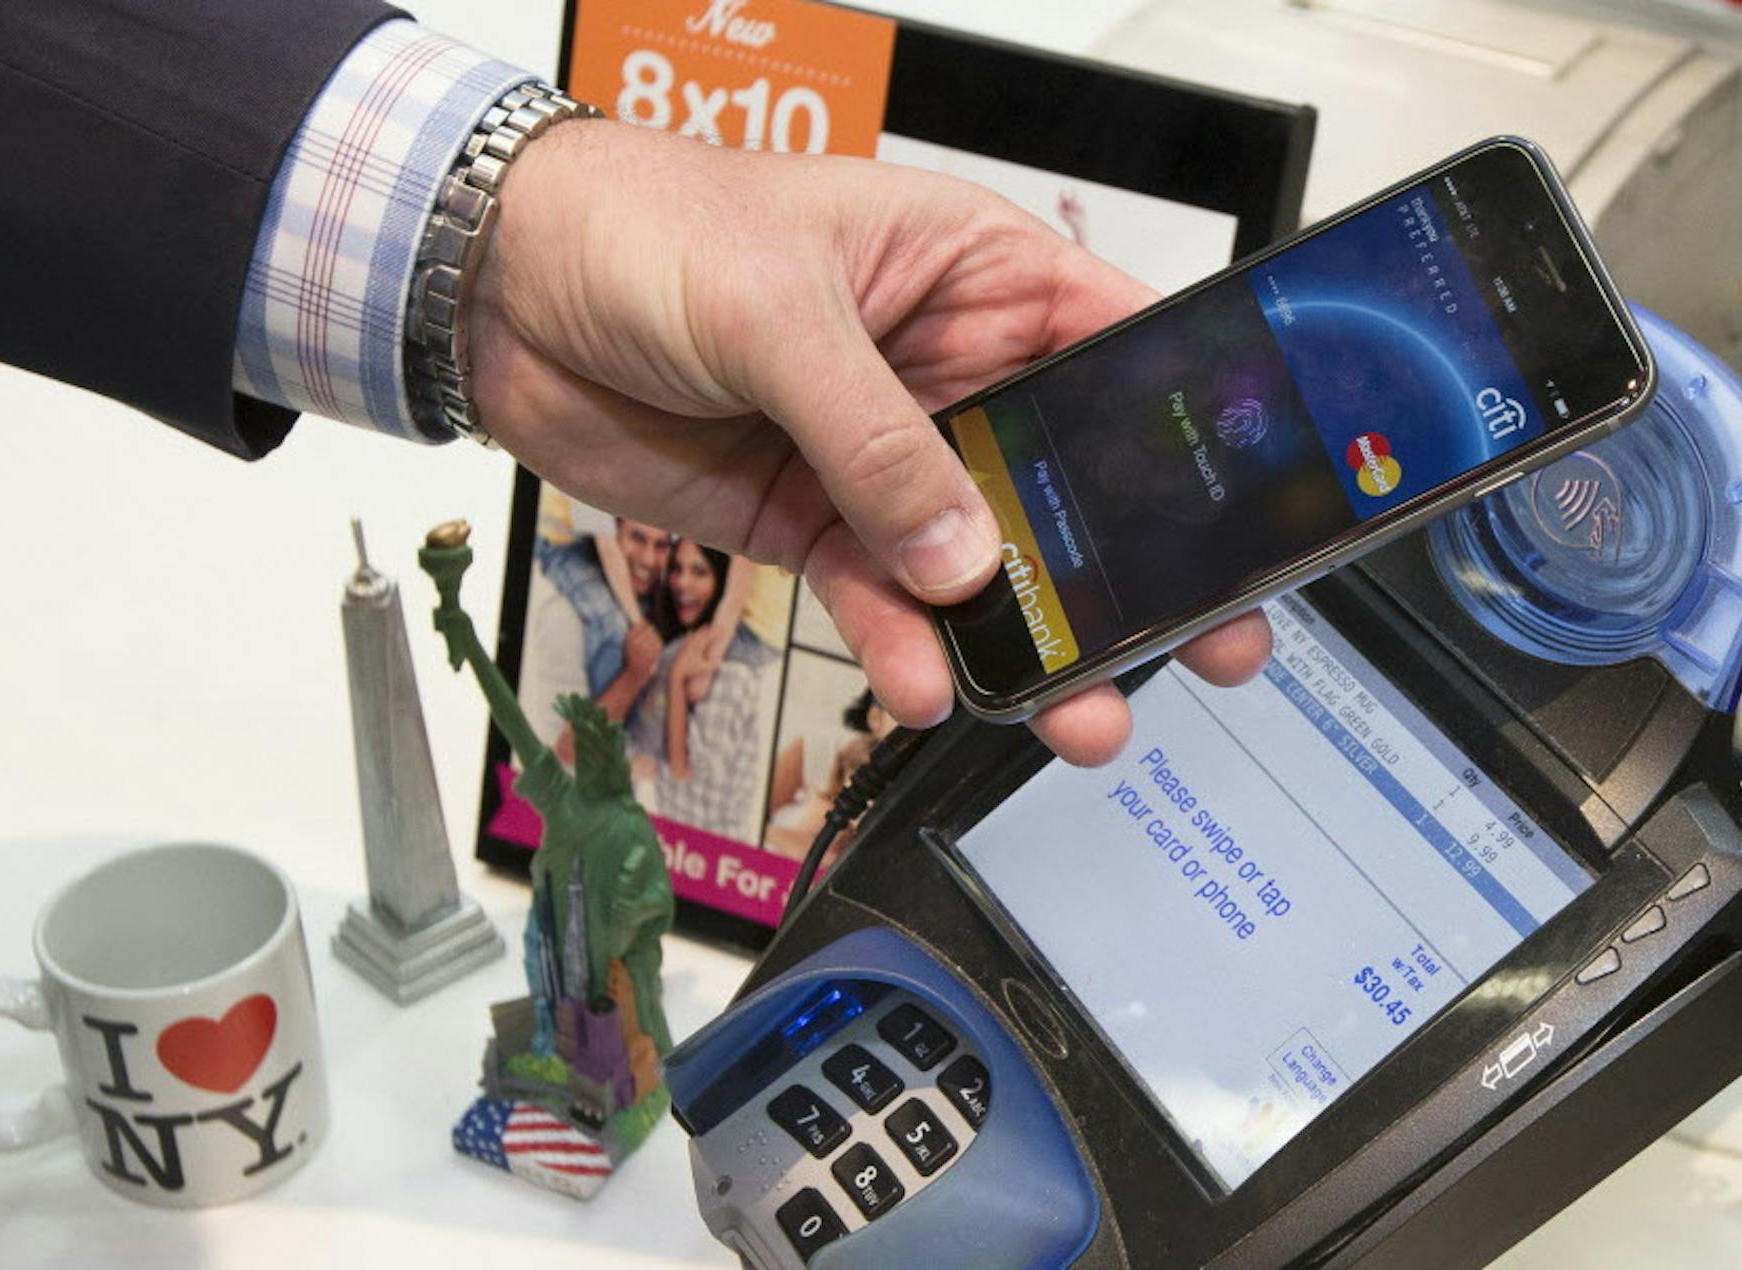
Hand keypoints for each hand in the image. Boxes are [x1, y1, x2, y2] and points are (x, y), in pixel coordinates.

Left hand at [470, 123, 1268, 764]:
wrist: (498, 291)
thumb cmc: (643, 227)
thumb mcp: (780, 312)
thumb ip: (879, 441)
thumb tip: (964, 556)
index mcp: (977, 275)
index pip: (1118, 352)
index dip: (1187, 433)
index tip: (1243, 517)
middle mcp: (948, 369)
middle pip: (1067, 483)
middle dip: (1126, 572)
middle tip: (1198, 649)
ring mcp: (880, 457)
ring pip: (980, 564)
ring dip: (1026, 642)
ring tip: (1079, 714)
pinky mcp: (811, 521)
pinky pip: (879, 599)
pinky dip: (905, 649)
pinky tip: (932, 687)